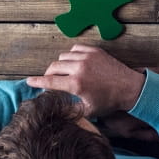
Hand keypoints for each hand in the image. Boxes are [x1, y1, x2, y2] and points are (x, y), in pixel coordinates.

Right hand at [25, 44, 145, 117]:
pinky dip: (71, 54)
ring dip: (60, 64)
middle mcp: (79, 68)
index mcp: (76, 84)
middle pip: (53, 67)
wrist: (129, 88)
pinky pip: (75, 48)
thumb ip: (70, 109)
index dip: (37, 82)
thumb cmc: (109, 101)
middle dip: (48, 74)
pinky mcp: (94, 50)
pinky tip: (74, 62)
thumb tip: (57, 109)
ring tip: (64, 72)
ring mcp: (87, 57)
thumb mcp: (88, 110)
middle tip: (50, 80)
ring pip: (63, 56)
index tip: (29, 81)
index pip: (49, 82)